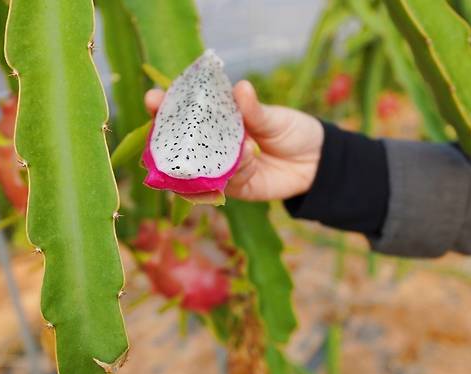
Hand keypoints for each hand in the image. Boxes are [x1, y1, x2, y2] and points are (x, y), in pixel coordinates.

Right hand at [144, 80, 323, 200]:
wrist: (317, 162)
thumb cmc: (292, 131)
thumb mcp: (274, 117)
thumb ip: (254, 110)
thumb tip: (240, 88)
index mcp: (219, 121)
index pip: (186, 113)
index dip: (166, 107)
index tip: (153, 98)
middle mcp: (215, 146)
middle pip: (183, 144)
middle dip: (168, 136)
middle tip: (165, 125)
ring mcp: (222, 169)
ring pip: (201, 168)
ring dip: (210, 156)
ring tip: (241, 144)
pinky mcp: (236, 189)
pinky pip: (226, 183)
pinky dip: (237, 170)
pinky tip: (251, 156)